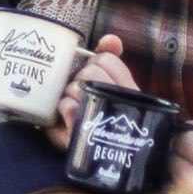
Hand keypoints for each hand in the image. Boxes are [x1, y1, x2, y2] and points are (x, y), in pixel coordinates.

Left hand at [43, 34, 139, 151]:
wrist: (84, 153)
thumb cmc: (93, 112)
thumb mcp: (102, 83)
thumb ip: (109, 57)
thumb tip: (112, 40)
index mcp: (128, 90)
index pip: (109, 60)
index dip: (95, 62)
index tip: (92, 73)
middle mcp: (122, 104)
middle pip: (92, 71)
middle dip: (80, 77)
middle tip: (81, 90)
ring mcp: (104, 122)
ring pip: (79, 87)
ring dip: (69, 93)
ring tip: (74, 104)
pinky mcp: (84, 137)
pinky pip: (69, 107)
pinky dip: (64, 107)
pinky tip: (66, 115)